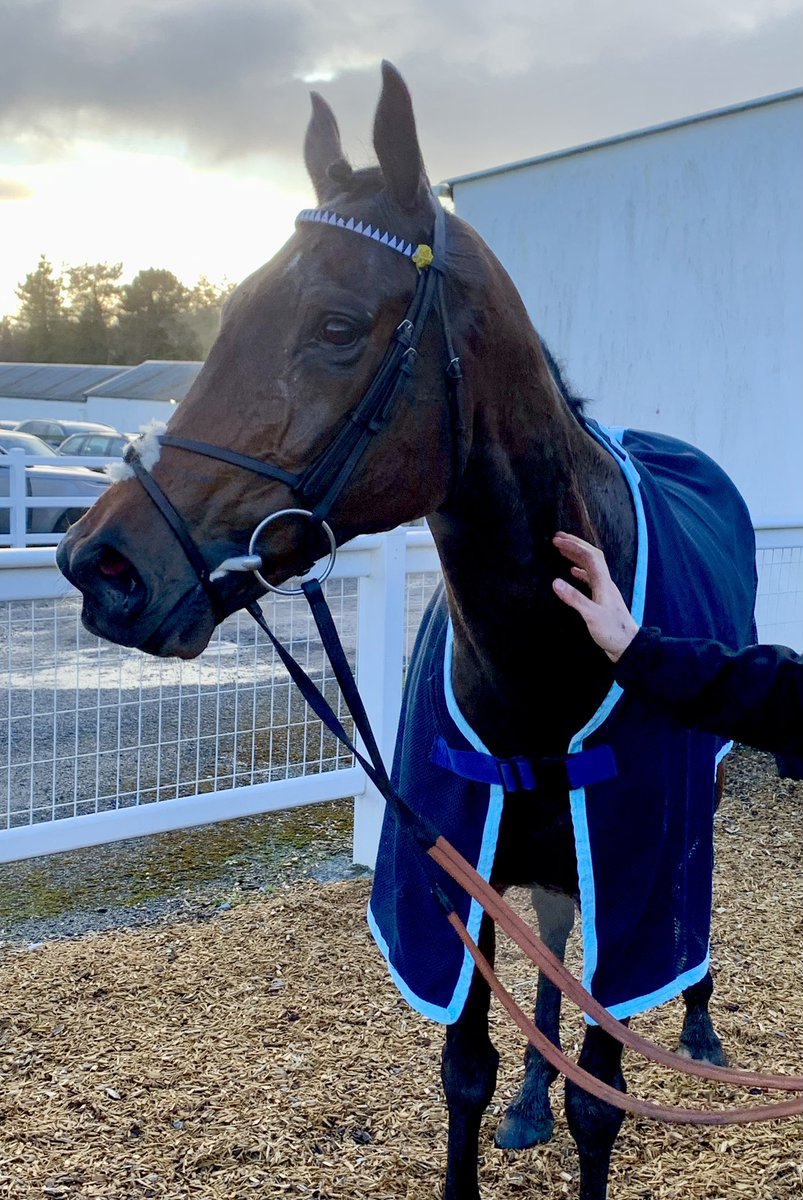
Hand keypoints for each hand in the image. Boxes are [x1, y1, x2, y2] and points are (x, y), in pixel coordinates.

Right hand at [551, 532, 639, 661]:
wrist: (628, 646)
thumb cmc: (612, 631)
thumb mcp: (592, 615)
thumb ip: (574, 598)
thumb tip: (555, 582)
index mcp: (603, 583)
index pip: (589, 556)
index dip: (574, 545)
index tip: (557, 540)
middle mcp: (605, 583)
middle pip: (591, 556)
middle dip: (575, 544)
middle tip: (558, 538)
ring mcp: (604, 590)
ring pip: (590, 566)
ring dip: (577, 555)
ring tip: (562, 549)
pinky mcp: (602, 599)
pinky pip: (590, 578)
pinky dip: (580, 571)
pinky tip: (572, 572)